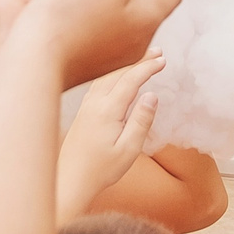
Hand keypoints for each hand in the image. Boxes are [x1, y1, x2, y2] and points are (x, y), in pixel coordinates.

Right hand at [10, 0, 179, 88]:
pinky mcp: (90, 62)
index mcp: (147, 19)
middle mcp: (136, 42)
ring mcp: (113, 56)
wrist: (32, 61)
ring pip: (126, 18)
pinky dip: (98, 15)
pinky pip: (104, 32)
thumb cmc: (69, 17)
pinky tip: (75, 7)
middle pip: (150, 5)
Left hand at [54, 55, 164, 221]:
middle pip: (118, 73)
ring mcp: (86, 107)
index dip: (148, 68)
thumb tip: (151, 95)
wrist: (70, 180)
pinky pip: (98, 85)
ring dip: (125, 67)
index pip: (131, 80)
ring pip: (107, 77)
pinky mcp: (82, 113)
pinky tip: (118, 78)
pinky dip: (112, 75)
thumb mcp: (129, 149)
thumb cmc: (100, 169)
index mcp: (107, 110)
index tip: (163, 60)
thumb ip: (141, 120)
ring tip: (142, 60)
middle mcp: (94, 103)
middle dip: (139, 61)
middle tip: (157, 52)